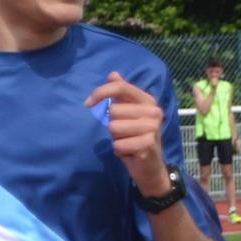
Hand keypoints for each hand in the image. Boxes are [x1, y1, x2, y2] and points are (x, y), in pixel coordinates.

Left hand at [84, 73, 172, 193]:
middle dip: (111, 125)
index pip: (120, 88)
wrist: (150, 166)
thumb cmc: (135, 138)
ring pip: (114, 127)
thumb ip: (121, 94)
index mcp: (148, 100)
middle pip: (113, 110)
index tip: (87, 103)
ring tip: (127, 142)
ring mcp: (153, 127)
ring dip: (116, 138)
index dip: (100, 93)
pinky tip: (130, 152)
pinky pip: (118, 144)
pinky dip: (119, 150)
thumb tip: (113, 74)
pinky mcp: (148, 143)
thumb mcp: (127, 114)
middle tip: (124, 133)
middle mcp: (154, 111)